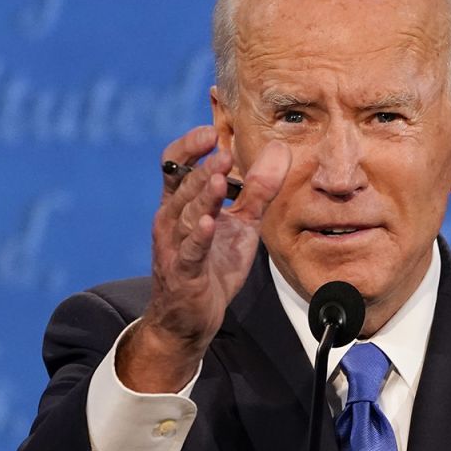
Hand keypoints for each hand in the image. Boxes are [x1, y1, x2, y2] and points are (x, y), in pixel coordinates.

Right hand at [117, 125, 289, 392]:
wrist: (191, 318)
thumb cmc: (213, 266)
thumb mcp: (242, 223)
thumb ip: (258, 189)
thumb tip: (279, 150)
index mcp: (181, 203)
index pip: (175, 166)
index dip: (189, 146)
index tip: (211, 131)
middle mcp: (171, 220)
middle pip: (183, 186)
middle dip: (204, 168)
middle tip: (225, 151)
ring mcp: (174, 246)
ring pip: (185, 215)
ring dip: (202, 196)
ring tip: (219, 178)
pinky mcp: (183, 272)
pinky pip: (189, 251)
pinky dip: (198, 236)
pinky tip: (209, 222)